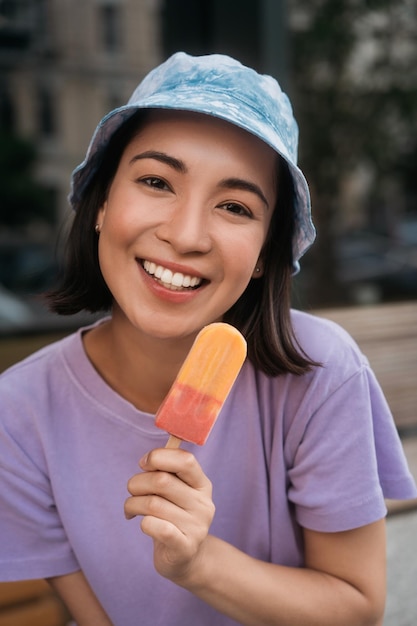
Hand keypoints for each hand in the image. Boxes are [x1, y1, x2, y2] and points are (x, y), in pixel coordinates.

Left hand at [124, 448, 214, 582]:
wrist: (184, 558)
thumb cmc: (173, 517)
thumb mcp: (175, 492)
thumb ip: (165, 473)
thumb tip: (147, 460)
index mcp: (202, 485)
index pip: (185, 460)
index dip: (159, 456)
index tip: (143, 464)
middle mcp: (203, 504)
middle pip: (162, 481)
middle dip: (137, 483)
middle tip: (132, 491)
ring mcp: (197, 527)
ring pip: (152, 504)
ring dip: (133, 504)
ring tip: (131, 509)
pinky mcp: (185, 548)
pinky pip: (156, 527)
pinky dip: (144, 523)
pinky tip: (142, 524)